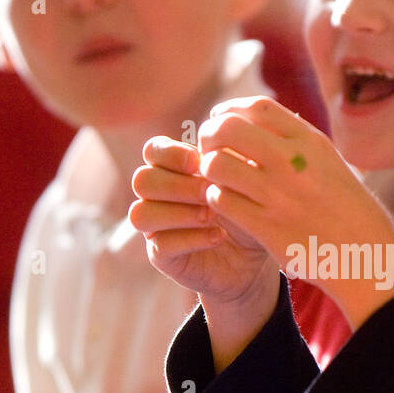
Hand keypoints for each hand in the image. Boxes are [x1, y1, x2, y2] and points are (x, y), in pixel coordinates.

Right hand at [129, 136, 274, 304]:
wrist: (252, 255)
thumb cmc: (245, 209)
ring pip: (141, 214)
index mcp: (170, 169)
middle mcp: (155, 197)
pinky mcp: (161, 257)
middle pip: (142, 181)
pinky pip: (161, 245)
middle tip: (210, 192)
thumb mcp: (244, 180)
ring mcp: (153, 228)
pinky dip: (192, 239)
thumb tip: (222, 135)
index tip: (201, 162)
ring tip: (212, 216)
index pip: (153, 150)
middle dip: (178, 185)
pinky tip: (219, 236)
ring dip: (180, 213)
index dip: (172, 153)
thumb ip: (232, 157)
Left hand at [197, 96, 393, 327]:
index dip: (230, 110)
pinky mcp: (266, 227)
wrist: (367, 255)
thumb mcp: (330, 164)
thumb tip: (260, 122)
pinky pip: (222, 201)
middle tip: (209, 149)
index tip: (221, 120)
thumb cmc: (349, 210)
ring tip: (216, 179)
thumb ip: (297, 143)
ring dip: (208, 169)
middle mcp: (293, 162)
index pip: (257, 107)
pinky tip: (225, 203)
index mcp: (310, 142)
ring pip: (217, 165)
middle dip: (209, 135)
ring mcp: (278, 195)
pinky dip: (215, 198)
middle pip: (228, 129)